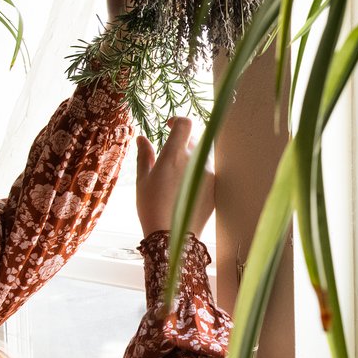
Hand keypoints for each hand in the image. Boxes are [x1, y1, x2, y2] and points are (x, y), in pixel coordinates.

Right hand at [136, 117, 214, 237]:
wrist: (173, 236)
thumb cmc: (152, 207)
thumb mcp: (143, 180)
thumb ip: (144, 156)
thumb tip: (141, 138)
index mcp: (175, 155)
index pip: (185, 124)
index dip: (178, 121)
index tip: (169, 125)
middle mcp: (195, 161)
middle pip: (195, 139)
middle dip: (183, 142)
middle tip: (170, 156)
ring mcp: (208, 174)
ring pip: (203, 156)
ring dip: (192, 158)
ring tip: (177, 176)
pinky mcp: (215, 187)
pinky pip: (208, 171)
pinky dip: (198, 173)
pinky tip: (185, 189)